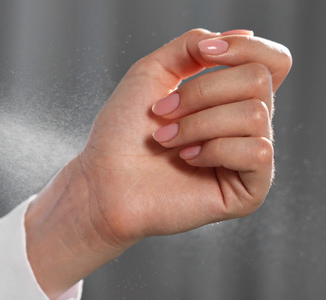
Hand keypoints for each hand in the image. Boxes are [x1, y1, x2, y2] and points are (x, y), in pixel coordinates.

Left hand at [25, 29, 291, 296]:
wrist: (102, 180)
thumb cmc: (122, 133)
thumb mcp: (153, 72)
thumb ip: (193, 45)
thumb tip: (243, 34)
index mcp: (231, 98)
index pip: (271, 61)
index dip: (245, 49)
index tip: (204, 53)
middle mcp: (247, 126)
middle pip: (258, 80)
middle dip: (202, 91)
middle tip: (163, 112)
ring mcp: (250, 158)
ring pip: (254, 115)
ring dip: (197, 123)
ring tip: (166, 140)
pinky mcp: (249, 190)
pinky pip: (256, 152)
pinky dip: (213, 150)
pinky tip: (187, 160)